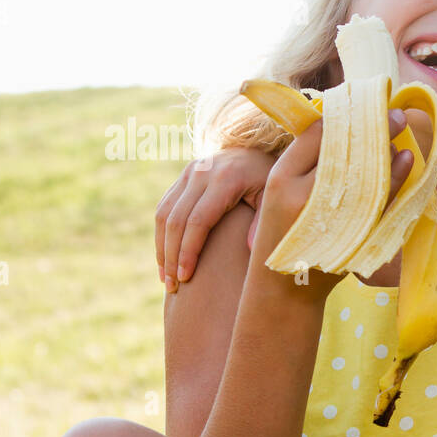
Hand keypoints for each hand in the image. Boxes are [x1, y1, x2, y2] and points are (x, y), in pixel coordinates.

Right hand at [156, 147, 275, 292]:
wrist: (262, 149)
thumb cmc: (273, 180)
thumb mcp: (275, 197)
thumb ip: (263, 222)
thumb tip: (249, 249)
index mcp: (225, 179)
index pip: (198, 220)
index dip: (188, 251)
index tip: (186, 277)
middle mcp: (201, 172)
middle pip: (175, 220)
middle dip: (171, 256)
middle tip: (174, 287)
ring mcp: (189, 173)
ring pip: (163, 214)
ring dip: (161, 249)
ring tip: (167, 280)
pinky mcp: (182, 177)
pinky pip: (164, 208)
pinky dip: (161, 235)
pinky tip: (166, 259)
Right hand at [248, 110, 413, 302]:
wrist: (286, 290)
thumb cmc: (288, 233)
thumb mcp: (282, 192)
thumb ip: (306, 161)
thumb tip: (344, 121)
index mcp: (281, 178)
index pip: (317, 134)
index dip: (345, 114)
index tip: (366, 102)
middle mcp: (302, 195)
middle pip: (344, 148)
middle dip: (373, 126)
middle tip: (396, 111)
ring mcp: (330, 217)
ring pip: (365, 172)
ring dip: (387, 148)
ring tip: (402, 130)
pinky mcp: (351, 236)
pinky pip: (381, 201)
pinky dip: (398, 178)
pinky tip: (407, 160)